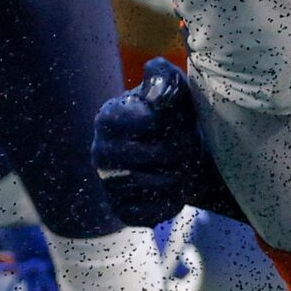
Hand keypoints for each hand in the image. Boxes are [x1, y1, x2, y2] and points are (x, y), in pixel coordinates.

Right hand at [93, 59, 244, 225]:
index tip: (179, 118)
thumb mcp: (170, 84)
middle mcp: (99, 153)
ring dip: (184, 175)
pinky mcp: (122, 212)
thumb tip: (157, 100)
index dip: (176, 120)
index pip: (151, 122)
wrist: (172, 152)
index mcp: (107, 118)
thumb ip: (162, 77)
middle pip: (161, 155)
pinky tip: (174, 187)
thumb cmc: (170, 113)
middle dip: (186, 148)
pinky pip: (156, 212)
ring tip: (185, 164)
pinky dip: (174, 201)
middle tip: (191, 143)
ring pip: (161, 185)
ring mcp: (108, 185)